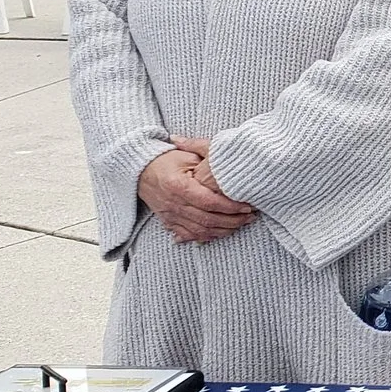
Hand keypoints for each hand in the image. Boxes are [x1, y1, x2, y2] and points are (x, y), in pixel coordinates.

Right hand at [137, 145, 253, 244]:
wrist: (140, 172)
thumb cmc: (166, 160)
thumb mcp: (185, 155)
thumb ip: (206, 157)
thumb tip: (229, 155)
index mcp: (178, 186)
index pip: (209, 201)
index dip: (230, 206)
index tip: (247, 205)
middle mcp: (173, 204)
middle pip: (207, 219)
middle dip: (232, 221)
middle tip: (250, 217)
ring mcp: (170, 215)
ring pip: (200, 231)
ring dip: (223, 231)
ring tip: (241, 224)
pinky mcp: (169, 222)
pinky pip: (190, 235)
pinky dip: (207, 236)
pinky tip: (222, 232)